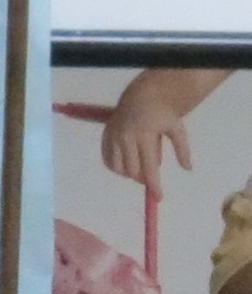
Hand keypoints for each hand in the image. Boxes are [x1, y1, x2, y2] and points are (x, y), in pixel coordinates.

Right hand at [100, 73, 194, 193]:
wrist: (142, 97)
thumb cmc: (162, 114)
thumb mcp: (177, 129)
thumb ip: (183, 149)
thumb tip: (188, 168)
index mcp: (145, 134)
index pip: (149, 167)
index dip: (154, 185)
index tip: (159, 197)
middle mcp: (126, 136)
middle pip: (132, 171)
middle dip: (142, 178)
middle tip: (150, 176)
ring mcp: (113, 137)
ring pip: (118, 168)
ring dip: (129, 173)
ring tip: (139, 166)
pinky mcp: (105, 137)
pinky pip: (108, 161)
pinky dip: (117, 168)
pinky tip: (126, 163)